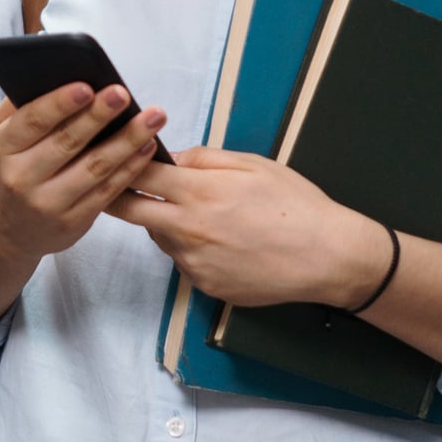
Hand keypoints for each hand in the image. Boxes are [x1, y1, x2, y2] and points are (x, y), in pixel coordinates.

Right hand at [0, 83, 167, 265]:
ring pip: (94, 168)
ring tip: (153, 117)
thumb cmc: (16, 164)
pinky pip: (107, 191)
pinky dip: (130, 168)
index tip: (87, 85)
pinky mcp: (72, 222)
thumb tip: (59, 70)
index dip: (60, 104)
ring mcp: (47, 203)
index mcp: (3, 146)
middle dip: (98, 116)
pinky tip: (148, 147)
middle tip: (123, 93)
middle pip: (66, 142)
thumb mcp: (5, 135)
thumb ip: (24, 104)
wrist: (11, 227)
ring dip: (126, 140)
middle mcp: (21, 177)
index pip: (32, 121)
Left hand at [108, 148, 390, 308]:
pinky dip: (193, 249)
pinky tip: (225, 243)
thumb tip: (169, 157)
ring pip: (161, 237)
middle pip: (130, 212)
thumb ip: (204, 158)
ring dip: (167, 224)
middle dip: (117, 196)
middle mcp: (188, 230)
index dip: (123, 163)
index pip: (139, 176)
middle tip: (116, 186)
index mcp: (199, 192)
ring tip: (206, 216)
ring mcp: (194, 263)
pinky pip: (185, 261)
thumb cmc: (296, 204)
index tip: (114, 156)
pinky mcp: (204, 285)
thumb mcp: (252, 165)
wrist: (328, 257)